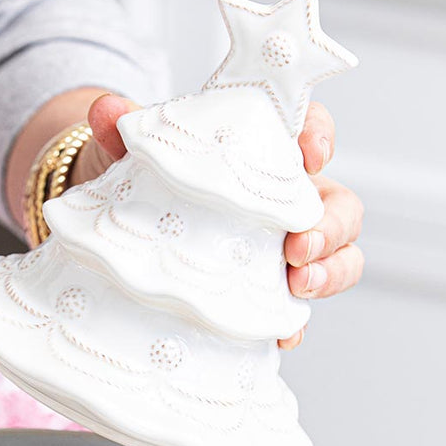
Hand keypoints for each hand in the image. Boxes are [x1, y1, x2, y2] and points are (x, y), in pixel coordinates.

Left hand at [83, 95, 363, 349]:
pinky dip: (293, 322)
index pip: (309, 129)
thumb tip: (106, 110)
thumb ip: (124, 128)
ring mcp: (281, 247)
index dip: (320, 136)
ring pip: (336, 256)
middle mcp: (286, 199)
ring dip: (329, 272)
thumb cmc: (142, 175)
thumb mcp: (131, 149)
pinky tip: (282, 335)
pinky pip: (295, 308)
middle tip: (299, 246)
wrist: (119, 221)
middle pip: (339, 204)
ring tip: (300, 286)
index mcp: (265, 150)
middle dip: (331, 225)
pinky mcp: (265, 291)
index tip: (310, 153)